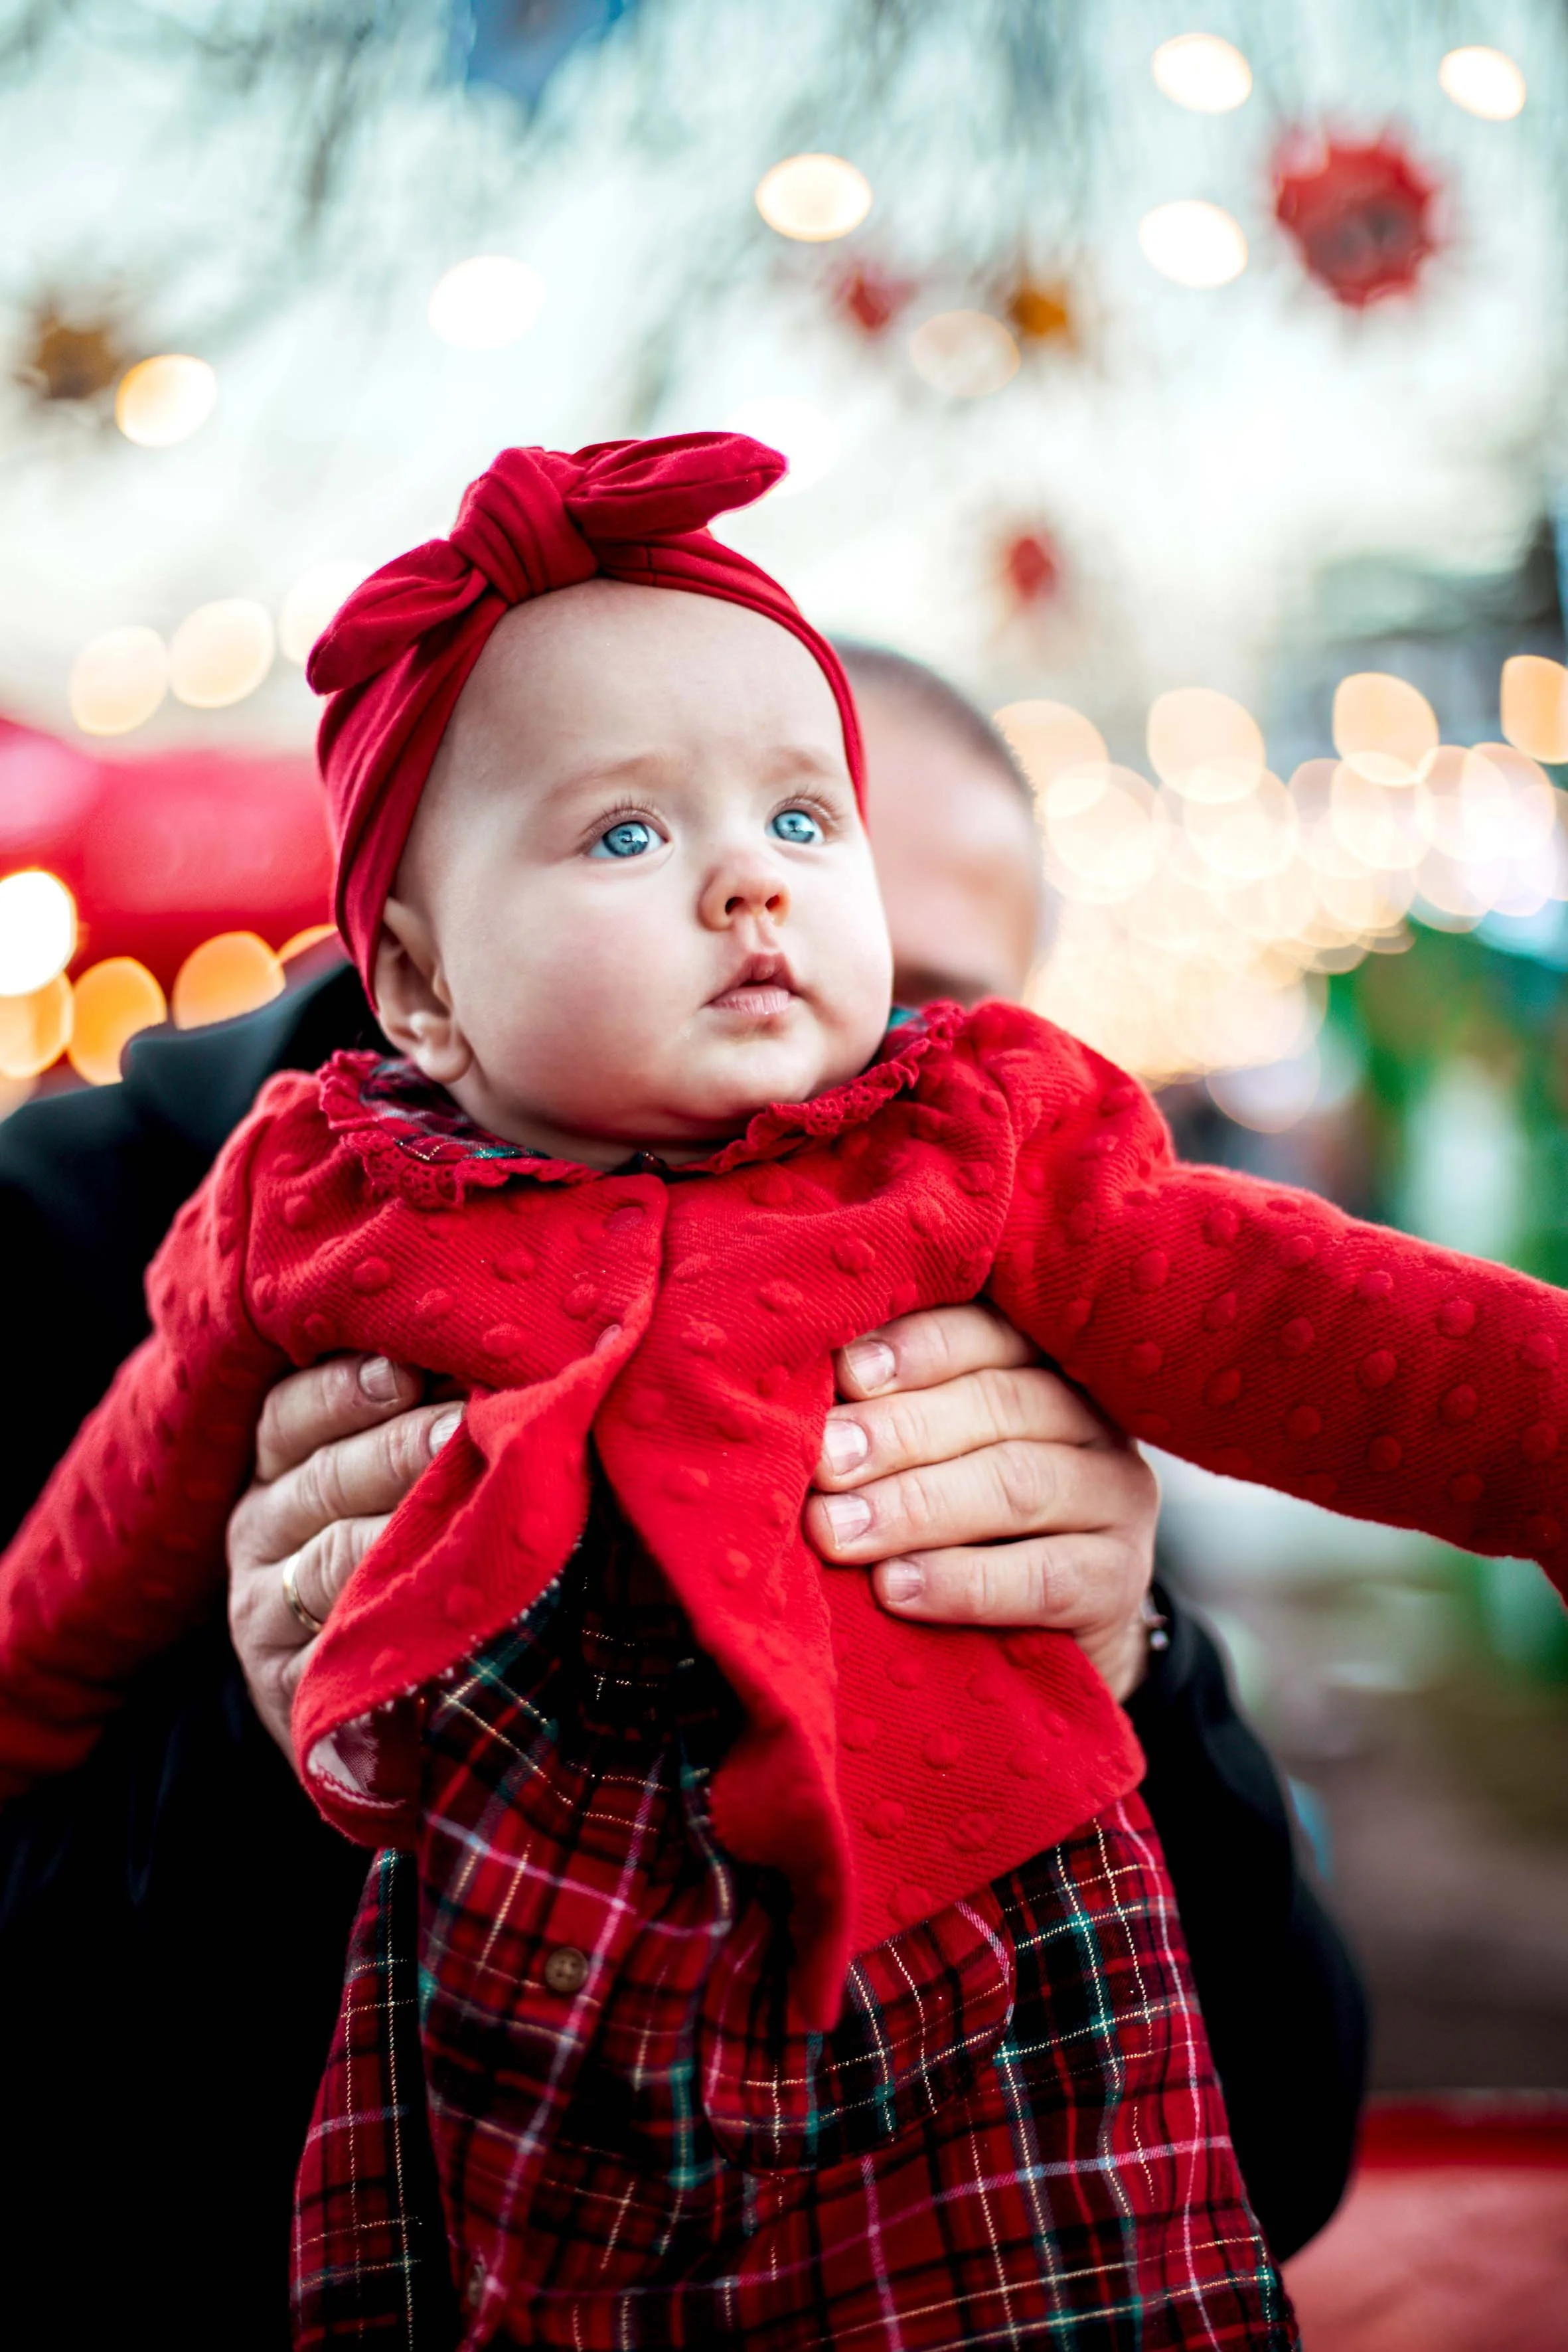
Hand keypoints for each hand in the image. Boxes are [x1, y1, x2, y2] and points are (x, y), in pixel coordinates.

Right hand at [226, 1355, 461, 1758]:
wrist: (378, 1709)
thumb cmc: (406, 1561)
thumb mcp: (395, 1486)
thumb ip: (424, 1424)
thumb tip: (491, 1369)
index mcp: (278, 1472)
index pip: (289, 1415)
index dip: (345, 1389)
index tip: (405, 1369)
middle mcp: (259, 1533)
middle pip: (319, 1477)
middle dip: (391, 1446)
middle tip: (458, 1424)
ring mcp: (267, 1612)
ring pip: (330, 1556)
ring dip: (397, 1525)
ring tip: (462, 1496)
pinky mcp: (286, 1685)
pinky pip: (338, 1646)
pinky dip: (388, 1616)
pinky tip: (437, 1594)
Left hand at [806, 1304, 1157, 1699]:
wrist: (1042, 1636)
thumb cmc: (952, 1524)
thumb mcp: (923, 1456)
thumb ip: (880, 1414)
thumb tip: (793, 1397)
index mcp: (1038, 1360)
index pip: (987, 1330)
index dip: (914, 1347)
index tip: (841, 1371)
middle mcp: (1088, 1414)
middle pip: (996, 1403)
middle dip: (897, 1431)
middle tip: (822, 1460)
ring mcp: (1115, 1494)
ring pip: (1017, 1483)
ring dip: (914, 1507)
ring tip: (835, 1532)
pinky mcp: (1117, 1579)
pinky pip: (1044, 1577)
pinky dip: (963, 1583)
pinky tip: (895, 1589)